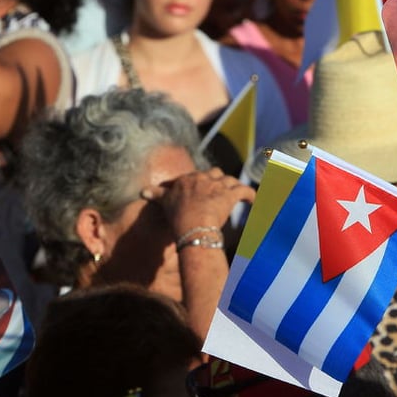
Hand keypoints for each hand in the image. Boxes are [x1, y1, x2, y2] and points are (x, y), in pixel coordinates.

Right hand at [140, 167, 255, 238]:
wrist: (191, 223)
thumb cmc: (177, 215)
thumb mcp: (164, 202)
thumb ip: (156, 194)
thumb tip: (142, 191)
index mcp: (188, 179)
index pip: (196, 176)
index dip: (200, 182)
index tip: (202, 189)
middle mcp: (204, 178)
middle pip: (215, 173)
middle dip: (219, 179)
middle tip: (221, 188)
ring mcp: (218, 185)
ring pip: (230, 180)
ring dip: (234, 186)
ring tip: (237, 193)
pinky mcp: (231, 194)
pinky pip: (245, 191)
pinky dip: (251, 195)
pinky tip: (254, 200)